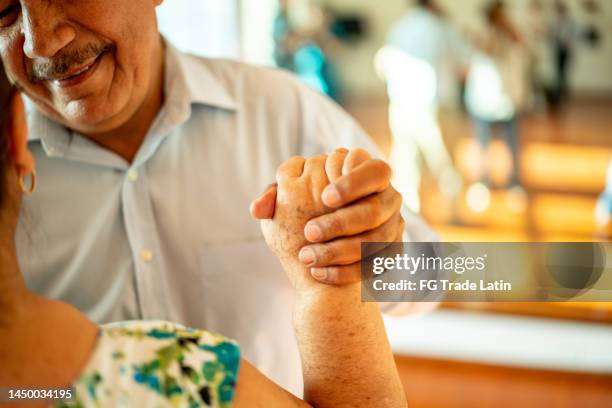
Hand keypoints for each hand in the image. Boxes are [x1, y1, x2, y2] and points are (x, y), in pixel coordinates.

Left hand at [253, 148, 404, 285]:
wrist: (324, 247)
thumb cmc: (304, 211)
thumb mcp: (288, 200)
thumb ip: (274, 196)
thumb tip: (258, 210)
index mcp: (368, 173)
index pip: (373, 171)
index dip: (351, 184)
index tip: (325, 198)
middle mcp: (388, 197)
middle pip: (373, 210)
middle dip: (340, 223)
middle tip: (310, 232)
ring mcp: (394, 226)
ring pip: (375, 243)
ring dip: (338, 251)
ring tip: (307, 257)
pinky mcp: (393, 253)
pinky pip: (376, 268)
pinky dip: (346, 273)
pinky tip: (320, 274)